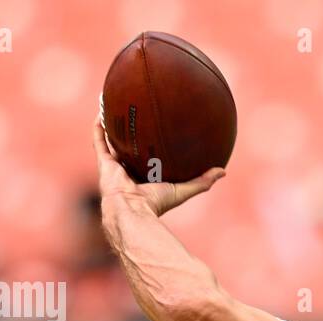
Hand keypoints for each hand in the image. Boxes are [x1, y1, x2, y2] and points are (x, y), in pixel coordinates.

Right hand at [91, 116, 224, 217]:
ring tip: (115, 108)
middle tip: (138, 116)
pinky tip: (102, 111)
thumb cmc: (156, 204)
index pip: (149, 161)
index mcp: (145, 178)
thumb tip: (223, 171)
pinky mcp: (104, 163)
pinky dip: (99, 127)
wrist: (132, 210)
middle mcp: (128, 171)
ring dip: (113, 127)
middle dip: (133, 135)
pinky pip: (99, 141)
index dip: (152, 149)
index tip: (158, 134)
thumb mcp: (183, 190)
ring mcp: (114, 167)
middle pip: (130, 149)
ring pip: (112, 142)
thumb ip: (202, 182)